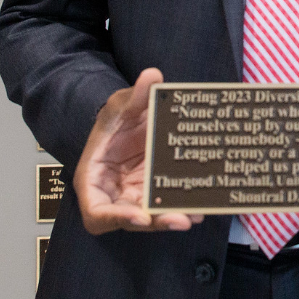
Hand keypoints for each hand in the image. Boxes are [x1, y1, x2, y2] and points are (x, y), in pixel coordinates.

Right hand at [73, 67, 201, 233]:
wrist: (130, 122)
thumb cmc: (115, 119)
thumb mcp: (120, 105)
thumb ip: (135, 95)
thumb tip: (152, 76)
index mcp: (94, 181)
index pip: (97, 212)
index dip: (117, 217)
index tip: (140, 215)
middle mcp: (114, 196)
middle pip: (132, 220)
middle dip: (155, 222)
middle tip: (181, 220)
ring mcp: (136, 197)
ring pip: (153, 216)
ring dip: (173, 218)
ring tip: (196, 215)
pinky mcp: (156, 193)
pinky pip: (168, 204)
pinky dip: (184, 206)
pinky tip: (204, 205)